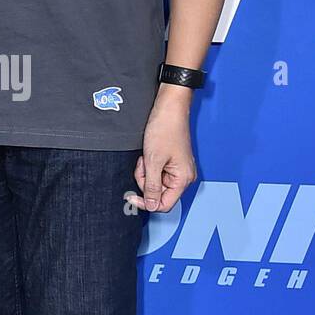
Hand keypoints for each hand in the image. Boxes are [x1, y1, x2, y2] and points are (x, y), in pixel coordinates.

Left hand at [131, 86, 195, 212]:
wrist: (168, 109)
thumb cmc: (165, 130)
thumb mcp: (153, 161)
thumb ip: (151, 185)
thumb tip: (151, 206)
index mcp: (183, 179)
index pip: (165, 204)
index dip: (147, 202)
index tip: (131, 197)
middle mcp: (183, 177)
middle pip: (158, 192)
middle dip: (145, 179)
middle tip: (143, 164)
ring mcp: (177, 169)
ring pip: (154, 181)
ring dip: (145, 171)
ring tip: (146, 156)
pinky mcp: (171, 162)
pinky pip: (155, 171)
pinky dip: (148, 164)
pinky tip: (148, 154)